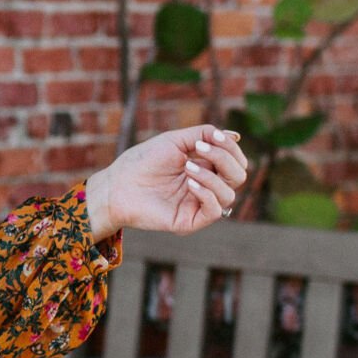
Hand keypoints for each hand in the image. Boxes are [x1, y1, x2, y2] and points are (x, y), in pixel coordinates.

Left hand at [85, 125, 249, 238]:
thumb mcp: (177, 140)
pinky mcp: (189, 222)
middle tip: (200, 149)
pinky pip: (215, 211)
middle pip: (238, 176)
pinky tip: (190, 182)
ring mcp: (198, 206)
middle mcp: (205, 188)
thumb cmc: (144, 161)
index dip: (230, 147)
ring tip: (188, 167)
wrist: (118, 184)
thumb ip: (206, 134)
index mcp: (205, 168)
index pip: (236, 161)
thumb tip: (235, 136)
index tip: (211, 136)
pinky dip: (207, 193)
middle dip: (225, 158)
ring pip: (230, 194)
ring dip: (212, 175)